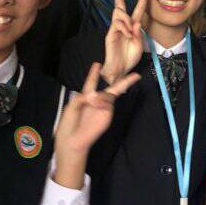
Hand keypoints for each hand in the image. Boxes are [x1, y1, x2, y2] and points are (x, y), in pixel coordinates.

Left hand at [53, 62, 139, 188]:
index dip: (93, 74)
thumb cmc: (68, 124)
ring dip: (102, 95)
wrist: (72, 140)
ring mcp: (103, 109)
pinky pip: (108, 103)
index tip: (97, 64)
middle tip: (136, 75)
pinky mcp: (107, 115)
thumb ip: (83, 96)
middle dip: (124, 82)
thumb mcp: (71, 106)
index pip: (91, 83)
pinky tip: (96, 104)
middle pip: (112, 89)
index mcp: (85, 98)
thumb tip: (96, 94)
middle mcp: (97, 102)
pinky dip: (102, 101)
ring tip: (92, 101)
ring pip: (109, 94)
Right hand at [101, 0, 148, 83]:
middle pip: (119, 5)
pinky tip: (127, 35)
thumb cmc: (129, 58)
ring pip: (119, 13)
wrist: (121, 69)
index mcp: (132, 27)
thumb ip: (139, 34)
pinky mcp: (110, 33)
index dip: (141, 0)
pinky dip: (124, 27)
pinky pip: (116, 23)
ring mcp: (115, 28)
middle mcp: (123, 25)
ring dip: (127, 19)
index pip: (137, 10)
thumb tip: (136, 22)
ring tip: (130, 32)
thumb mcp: (140, 46)